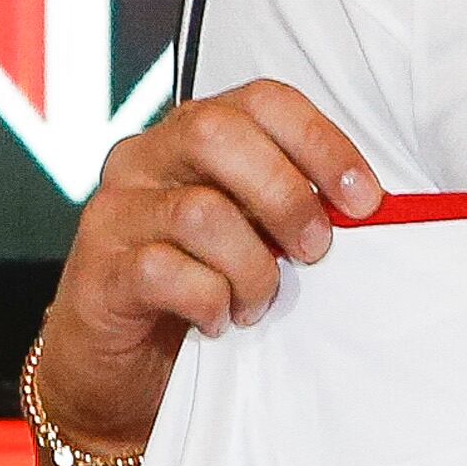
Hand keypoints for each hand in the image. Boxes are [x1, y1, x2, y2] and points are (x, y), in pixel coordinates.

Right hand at [37, 81, 381, 447]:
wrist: (120, 365)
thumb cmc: (201, 288)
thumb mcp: (254, 235)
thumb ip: (291, 206)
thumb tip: (367, 207)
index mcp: (192, 135)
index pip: (261, 100)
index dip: (321, 141)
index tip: (364, 199)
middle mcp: (145, 159)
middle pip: (218, 133)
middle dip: (285, 195)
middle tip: (313, 250)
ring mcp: (116, 211)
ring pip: (199, 211)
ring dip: (251, 267)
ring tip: (258, 303)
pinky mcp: (99, 270)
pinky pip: (163, 271)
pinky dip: (209, 302)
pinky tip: (219, 321)